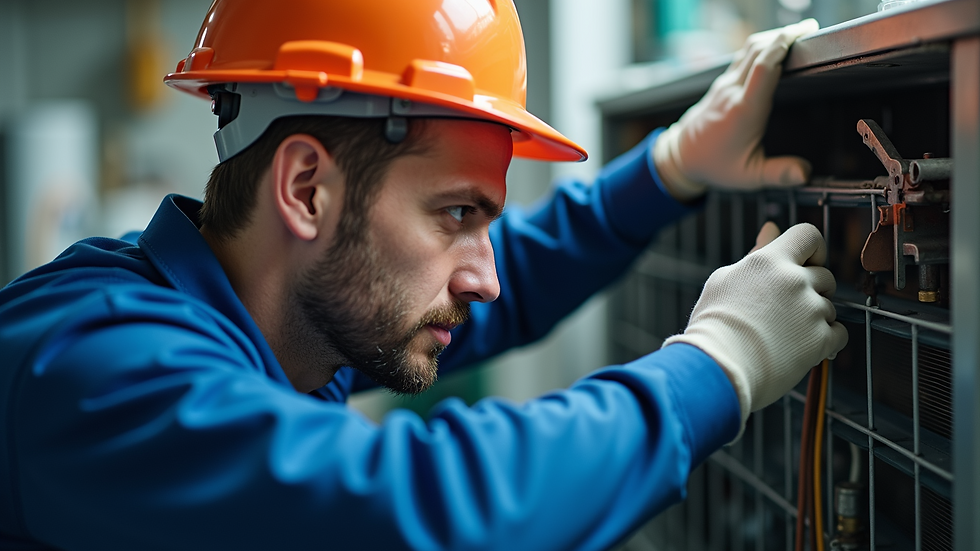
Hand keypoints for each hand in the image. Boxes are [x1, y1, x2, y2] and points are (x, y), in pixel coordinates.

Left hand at [653, 19, 818, 200]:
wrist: (681, 157)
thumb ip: (778, 174)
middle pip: (757, 50)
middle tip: (809, 28)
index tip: (803, 36)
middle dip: (784, 35)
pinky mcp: (722, 83)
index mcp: (742, 111)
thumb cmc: (714, 166)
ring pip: (748, 49)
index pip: (763, 68)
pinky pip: (743, 57)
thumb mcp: (748, 177)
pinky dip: (762, 46)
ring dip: (772, 37)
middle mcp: (732, 92)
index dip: (782, 47)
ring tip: (797, 33)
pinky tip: (775, 47)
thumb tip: (804, 174)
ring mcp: (725, 85)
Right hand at [663, 223, 847, 432]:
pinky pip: (839, 333)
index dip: (812, 249)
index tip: (804, 264)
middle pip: (824, 276)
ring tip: (783, 335)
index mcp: (770, 261)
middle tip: (784, 311)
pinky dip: (825, 342)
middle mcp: (795, 281)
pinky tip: (799, 348)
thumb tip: (772, 227)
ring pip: (830, 307)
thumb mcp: (725, 279)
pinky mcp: (821, 340)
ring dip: (814, 318)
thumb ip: (755, 252)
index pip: (808, 236)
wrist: (718, 367)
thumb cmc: (714, 325)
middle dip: (811, 291)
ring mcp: (811, 310)